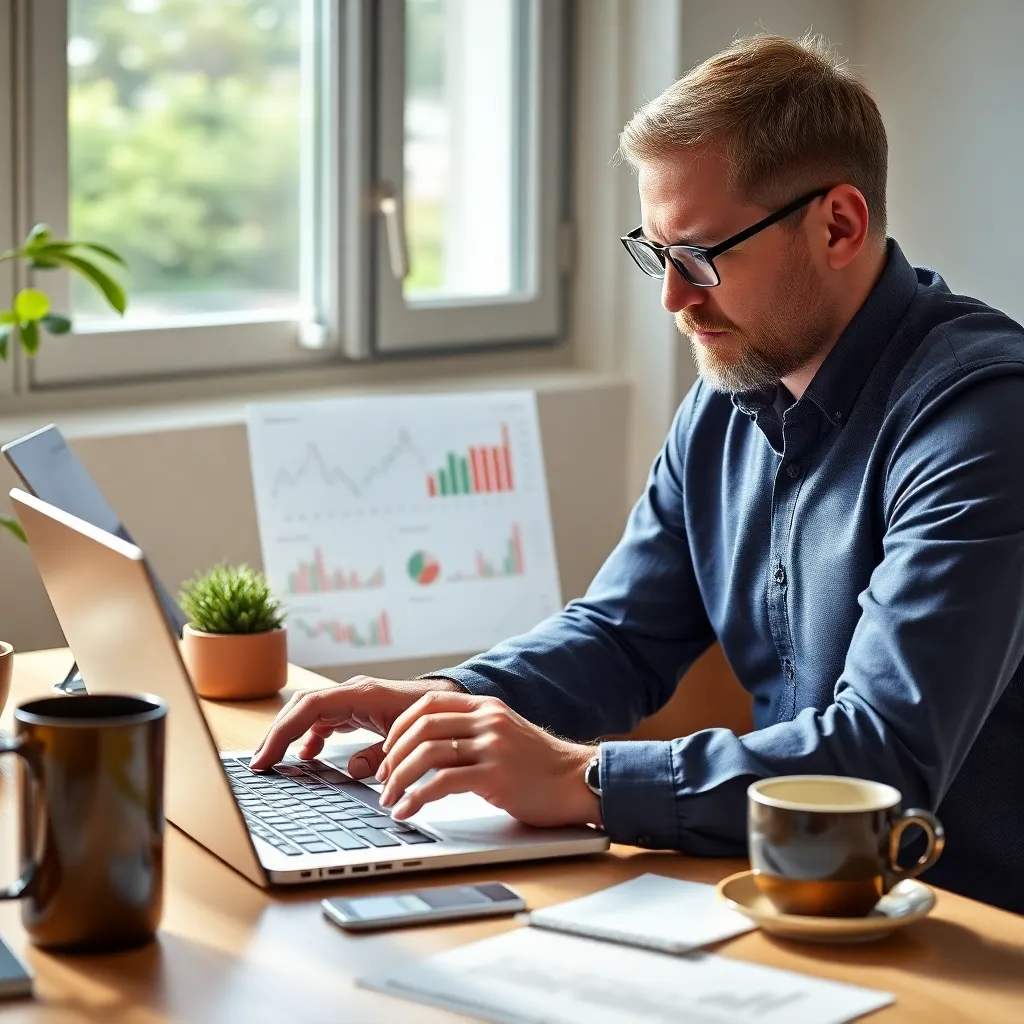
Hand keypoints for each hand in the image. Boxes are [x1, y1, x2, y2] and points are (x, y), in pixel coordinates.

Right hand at [248, 676, 462, 776]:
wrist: (450, 699)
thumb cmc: (431, 716)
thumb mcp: (406, 740)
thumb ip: (379, 755)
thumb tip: (351, 770)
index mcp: (362, 694)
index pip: (309, 708)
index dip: (283, 732)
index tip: (266, 757)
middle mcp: (353, 692)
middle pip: (302, 708)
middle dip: (277, 734)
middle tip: (259, 764)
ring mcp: (353, 699)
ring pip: (310, 712)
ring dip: (290, 734)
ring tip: (273, 761)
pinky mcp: (356, 707)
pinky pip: (324, 718)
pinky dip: (311, 734)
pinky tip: (307, 755)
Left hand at [376, 690, 600, 828]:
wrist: (578, 780)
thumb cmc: (540, 766)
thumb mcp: (505, 734)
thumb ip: (473, 732)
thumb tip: (429, 746)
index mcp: (486, 707)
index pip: (428, 704)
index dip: (400, 726)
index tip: (387, 749)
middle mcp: (487, 721)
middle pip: (422, 727)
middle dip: (393, 755)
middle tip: (383, 779)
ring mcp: (492, 747)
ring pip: (427, 753)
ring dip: (399, 778)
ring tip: (390, 799)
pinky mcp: (496, 776)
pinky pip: (442, 784)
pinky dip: (416, 798)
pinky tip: (407, 811)